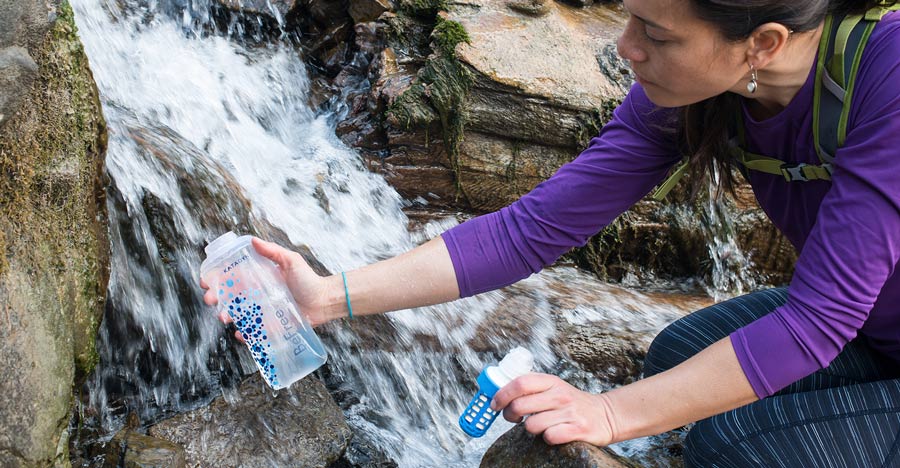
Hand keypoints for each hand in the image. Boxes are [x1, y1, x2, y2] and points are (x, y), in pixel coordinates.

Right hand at [200, 237, 333, 341]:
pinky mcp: (271, 326)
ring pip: (238, 314)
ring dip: (227, 316)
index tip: (206, 281)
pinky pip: (254, 332)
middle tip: (210, 300)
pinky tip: (240, 333)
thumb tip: (252, 240)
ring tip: (225, 317)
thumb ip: (273, 251)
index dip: (217, 279)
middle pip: (231, 297)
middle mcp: (258, 294)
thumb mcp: (291, 261)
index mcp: (259, 278)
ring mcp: (263, 311)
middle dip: (216, 298)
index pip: (233, 277)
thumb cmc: (308, 280)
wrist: (324, 301)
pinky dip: (245, 334)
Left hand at [490, 373, 618, 445]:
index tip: (495, 404)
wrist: (606, 415)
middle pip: (520, 405)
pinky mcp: (578, 429)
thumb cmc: (573, 403)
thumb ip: (532, 388)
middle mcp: (560, 394)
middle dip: (509, 415)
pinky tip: (553, 434)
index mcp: (551, 381)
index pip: (520, 383)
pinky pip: (550, 437)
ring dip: (530, 428)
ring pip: (532, 425)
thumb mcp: (554, 388)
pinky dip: (547, 438)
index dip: (502, 394)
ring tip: (539, 426)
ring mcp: (569, 412)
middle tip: (512, 418)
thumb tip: (500, 393)